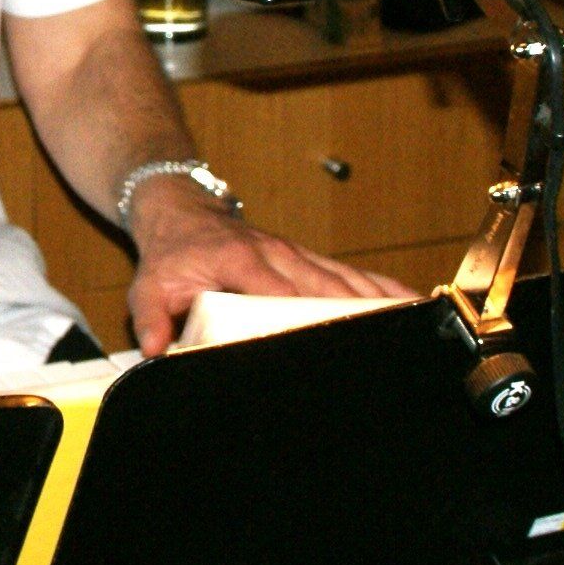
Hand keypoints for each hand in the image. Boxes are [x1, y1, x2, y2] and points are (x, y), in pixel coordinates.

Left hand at [125, 178, 410, 355]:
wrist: (182, 213)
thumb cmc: (172, 255)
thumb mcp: (150, 286)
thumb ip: (151, 319)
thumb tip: (156, 351)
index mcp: (241, 259)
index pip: (279, 290)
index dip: (305, 313)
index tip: (330, 342)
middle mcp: (276, 254)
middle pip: (325, 287)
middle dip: (356, 315)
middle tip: (389, 346)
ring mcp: (296, 255)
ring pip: (345, 279)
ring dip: (378, 302)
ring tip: (414, 327)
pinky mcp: (307, 260)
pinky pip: (350, 273)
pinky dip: (380, 288)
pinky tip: (409, 302)